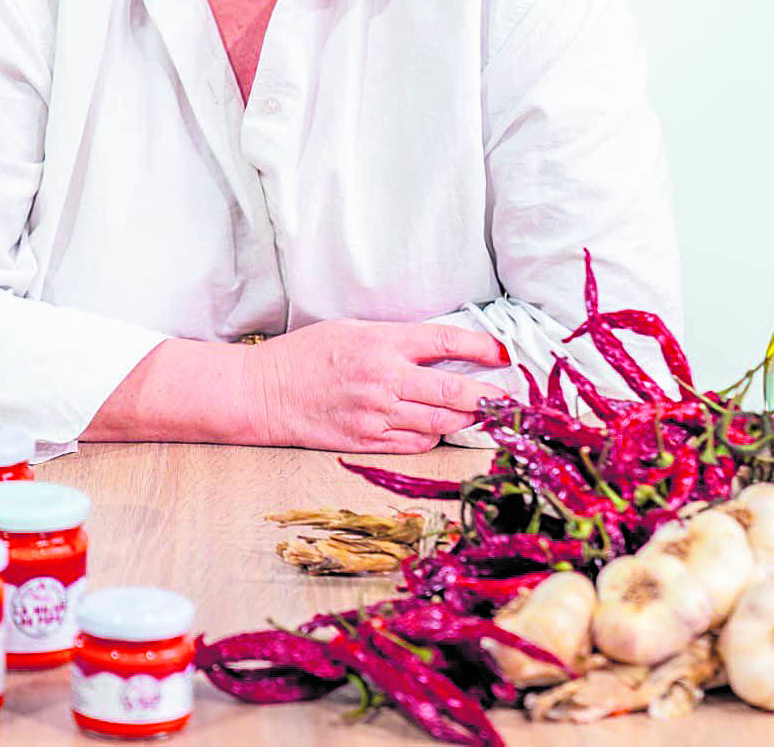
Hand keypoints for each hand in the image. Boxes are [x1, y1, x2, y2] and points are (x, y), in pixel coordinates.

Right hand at [241, 320, 510, 452]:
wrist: (264, 392)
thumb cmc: (304, 355)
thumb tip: (436, 347)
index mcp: (381, 343)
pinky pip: (415, 445)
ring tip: (483, 416)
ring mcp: (376, 414)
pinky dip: (434, 438)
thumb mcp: (351, 329)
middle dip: (489, 396)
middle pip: (454, 390)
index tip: (503, 353)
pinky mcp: (366, 440)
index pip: (445, 341)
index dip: (481, 347)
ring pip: (440, 423)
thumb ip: (393, 339)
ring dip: (466, 420)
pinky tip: (439, 431)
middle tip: (510, 399)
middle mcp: (384, 379)